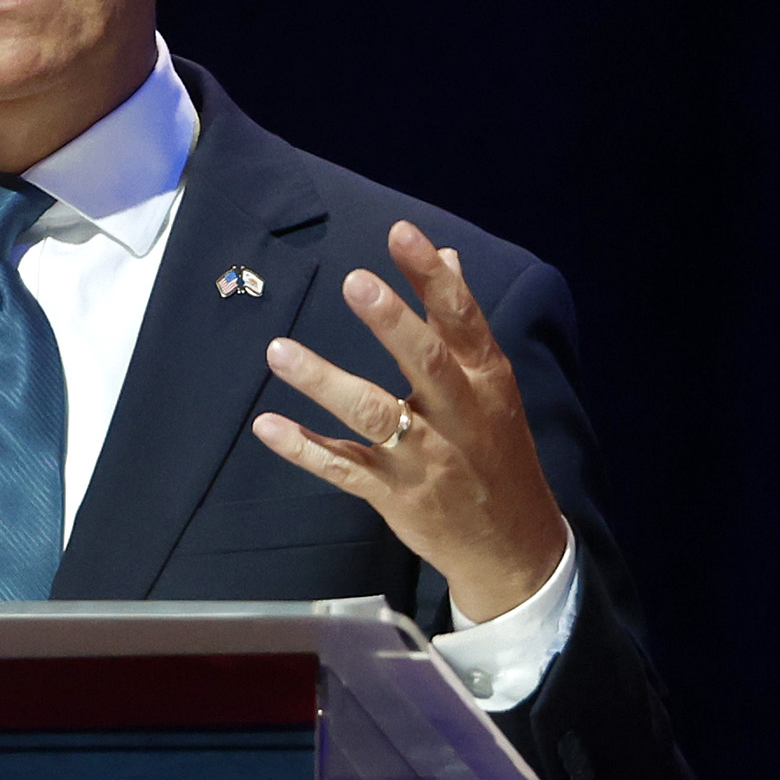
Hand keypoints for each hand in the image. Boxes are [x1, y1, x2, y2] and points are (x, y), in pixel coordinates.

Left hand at [250, 222, 574, 623]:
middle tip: (355, 281)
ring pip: (373, 417)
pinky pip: (344, 469)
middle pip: (425, 364)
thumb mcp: (492, 388)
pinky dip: (305, 449)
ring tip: (279, 351)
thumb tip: (447, 256)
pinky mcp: (395, 496)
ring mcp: (424, 460)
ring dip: (325, 382)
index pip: (462, 321)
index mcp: (486, 383)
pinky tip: (268, 426)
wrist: (512, 545)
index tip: (402, 233)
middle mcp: (459, 418)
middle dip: (391, 323)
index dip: (433, 277)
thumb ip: (460, 325)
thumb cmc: (496, 454)